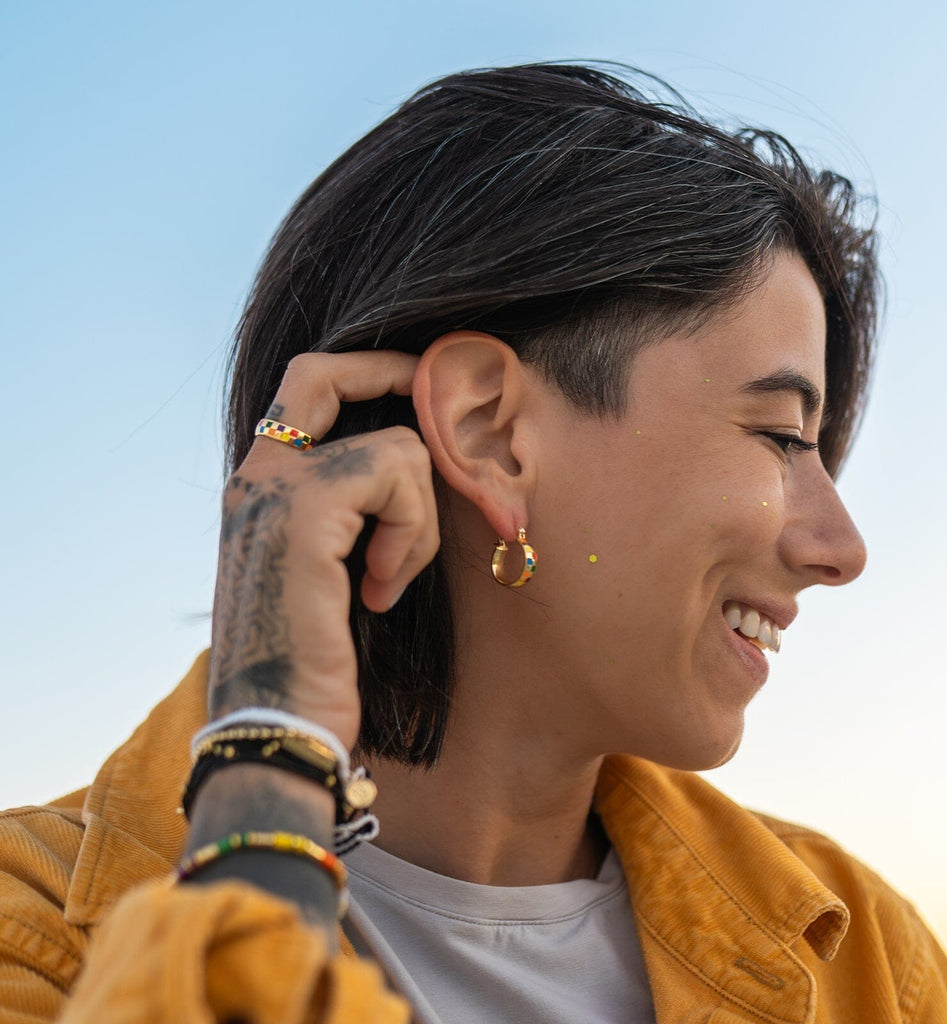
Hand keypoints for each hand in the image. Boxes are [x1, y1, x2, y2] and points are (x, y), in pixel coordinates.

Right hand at [208, 352, 439, 749]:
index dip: (367, 375)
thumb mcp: (333, 575)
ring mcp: (272, 488)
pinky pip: (398, 477)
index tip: (423, 392)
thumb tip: (422, 470)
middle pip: (322, 369)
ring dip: (421, 518)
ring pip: (397, 446)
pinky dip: (412, 535)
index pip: (305, 388)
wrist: (277, 728)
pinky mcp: (303, 511)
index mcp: (259, 489)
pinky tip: (380, 590)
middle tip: (442, 411)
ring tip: (390, 578)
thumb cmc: (315, 664)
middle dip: (397, 376)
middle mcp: (256, 476)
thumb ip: (356, 517)